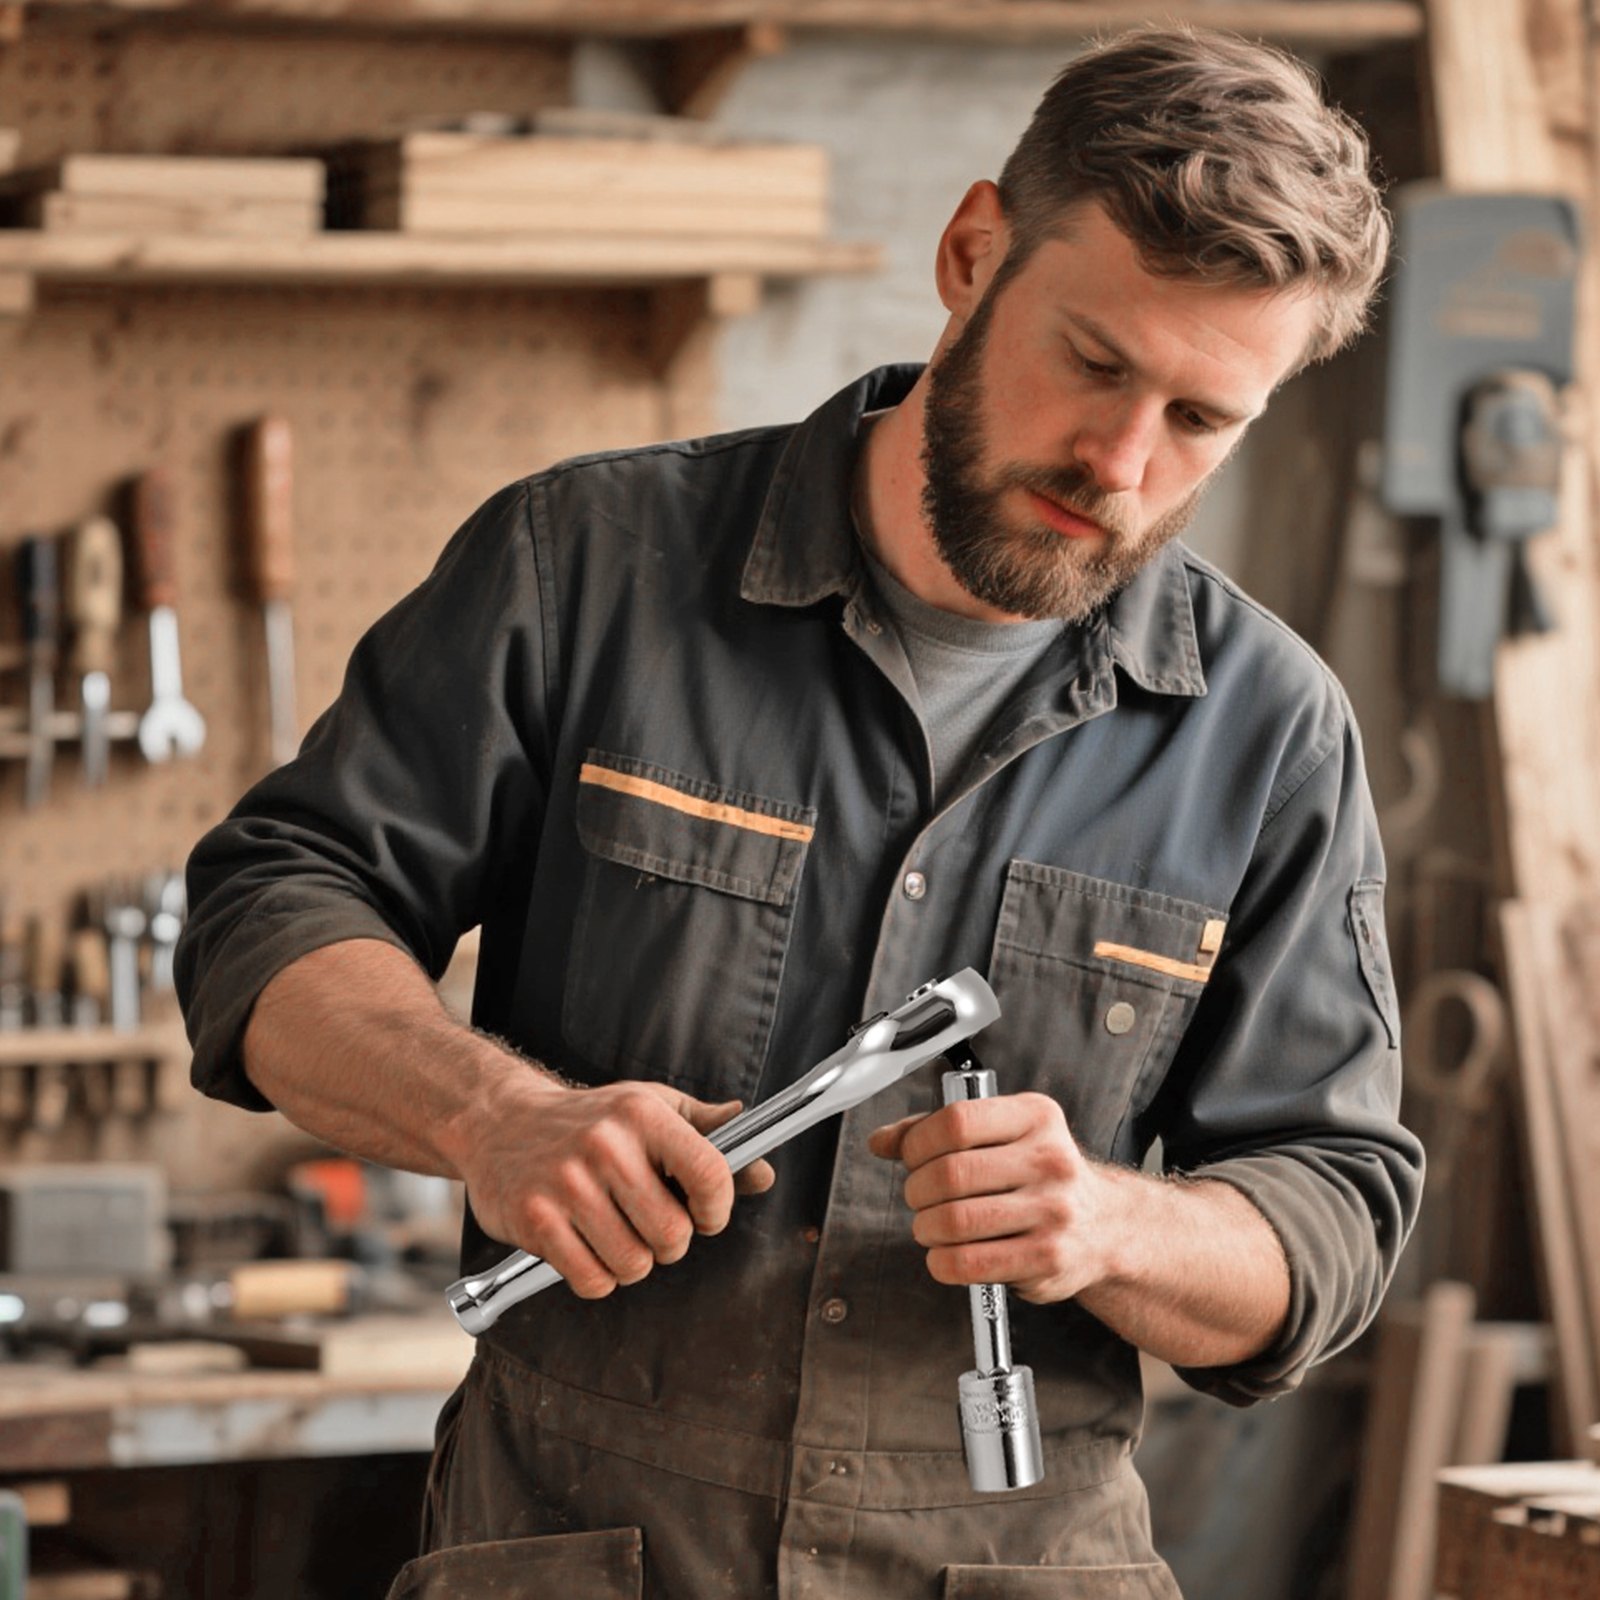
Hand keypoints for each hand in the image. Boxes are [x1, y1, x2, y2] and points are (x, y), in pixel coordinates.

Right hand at [462, 1075, 774, 1298]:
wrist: (499, 1120)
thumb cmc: (590, 1119)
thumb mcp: (652, 1109)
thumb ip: (710, 1136)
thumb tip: (763, 1171)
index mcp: (643, 1115)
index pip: (710, 1173)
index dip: (718, 1208)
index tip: (708, 1215)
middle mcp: (605, 1145)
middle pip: (673, 1235)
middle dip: (670, 1243)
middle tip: (650, 1225)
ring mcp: (566, 1184)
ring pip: (634, 1265)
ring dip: (632, 1262)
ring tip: (614, 1232)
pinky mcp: (534, 1220)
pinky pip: (592, 1281)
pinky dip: (597, 1277)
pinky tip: (585, 1247)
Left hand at [868, 1091, 1119, 1304]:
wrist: (1105, 1226)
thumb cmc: (1040, 1176)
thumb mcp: (1002, 1135)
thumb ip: (939, 1131)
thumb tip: (882, 1140)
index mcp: (1036, 1117)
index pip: (957, 1121)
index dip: (917, 1143)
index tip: (911, 1157)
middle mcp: (1049, 1160)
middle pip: (951, 1173)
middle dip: (917, 1190)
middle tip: (919, 1198)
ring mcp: (1052, 1211)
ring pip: (955, 1220)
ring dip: (926, 1227)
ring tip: (931, 1226)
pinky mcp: (1048, 1259)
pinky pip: (970, 1263)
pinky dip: (941, 1261)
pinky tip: (945, 1254)